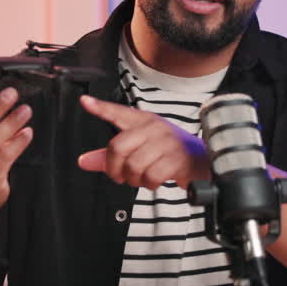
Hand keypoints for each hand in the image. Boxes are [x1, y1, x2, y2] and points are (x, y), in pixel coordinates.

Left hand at [77, 95, 209, 189]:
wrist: (203, 160)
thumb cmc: (167, 152)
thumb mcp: (139, 149)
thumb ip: (110, 156)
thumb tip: (83, 161)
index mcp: (143, 121)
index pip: (118, 113)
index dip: (100, 108)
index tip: (85, 102)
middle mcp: (154, 128)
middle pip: (118, 147)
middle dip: (114, 169)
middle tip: (120, 176)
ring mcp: (167, 143)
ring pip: (133, 165)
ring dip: (134, 179)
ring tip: (141, 178)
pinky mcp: (177, 159)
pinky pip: (151, 175)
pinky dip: (149, 184)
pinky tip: (154, 181)